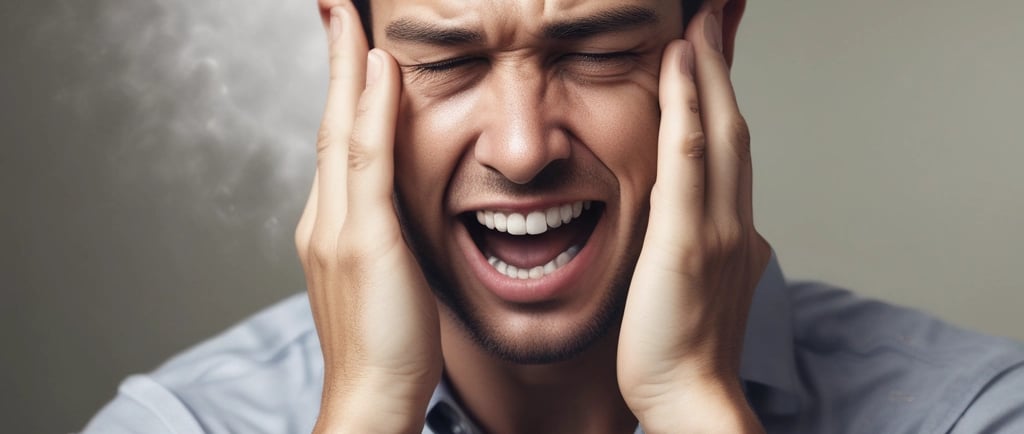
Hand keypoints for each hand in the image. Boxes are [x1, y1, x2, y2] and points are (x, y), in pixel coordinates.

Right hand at [294, 4, 441, 431]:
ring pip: (341, 130)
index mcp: (331, 226)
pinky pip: (369, 161)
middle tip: (336, 8)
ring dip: (348, 67)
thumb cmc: (389, 347)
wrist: (373, 397)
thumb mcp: (386, 278)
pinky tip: (381, 70)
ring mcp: (338, 227)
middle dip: (336, 62)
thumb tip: (399, 209)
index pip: (335, 142)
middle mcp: (325, 218)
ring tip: (350, 16)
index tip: (352, 48)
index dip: (342, 91)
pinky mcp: (364, 242)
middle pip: (328, 122)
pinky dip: (372, 111)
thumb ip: (386, 235)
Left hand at [617, 9, 770, 432]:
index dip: (721, 91)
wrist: (687, 395)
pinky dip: (686, 108)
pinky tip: (680, 66)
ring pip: (718, 131)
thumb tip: (694, 216)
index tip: (713, 48)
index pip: (727, 142)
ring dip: (710, 69)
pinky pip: (687, 162)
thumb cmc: (677, 345)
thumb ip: (697, 239)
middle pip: (732, 122)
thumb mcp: (694, 280)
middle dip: (723, 63)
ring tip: (700, 20)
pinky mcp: (686, 243)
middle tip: (718, 13)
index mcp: (729, 225)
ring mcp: (714, 227)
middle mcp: (731, 217)